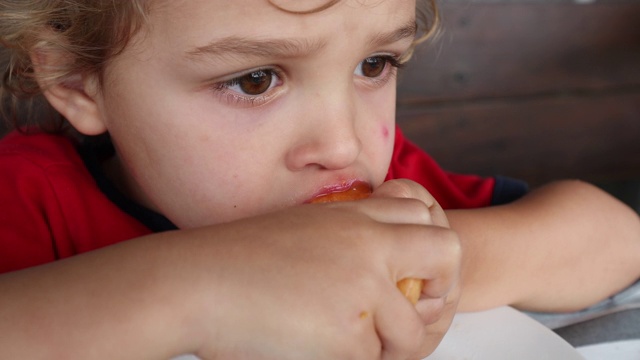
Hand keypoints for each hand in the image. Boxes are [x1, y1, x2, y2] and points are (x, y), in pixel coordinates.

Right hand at [185, 179, 459, 358]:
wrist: (195, 282)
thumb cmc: (235, 260)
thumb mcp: (300, 232)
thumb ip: (343, 243)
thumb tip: (377, 274)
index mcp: (354, 217)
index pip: (424, 220)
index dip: (430, 254)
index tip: (414, 281)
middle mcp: (369, 247)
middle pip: (447, 256)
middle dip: (440, 293)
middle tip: (410, 320)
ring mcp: (365, 290)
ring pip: (410, 330)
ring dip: (384, 347)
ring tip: (341, 345)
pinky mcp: (350, 337)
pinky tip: (312, 349)